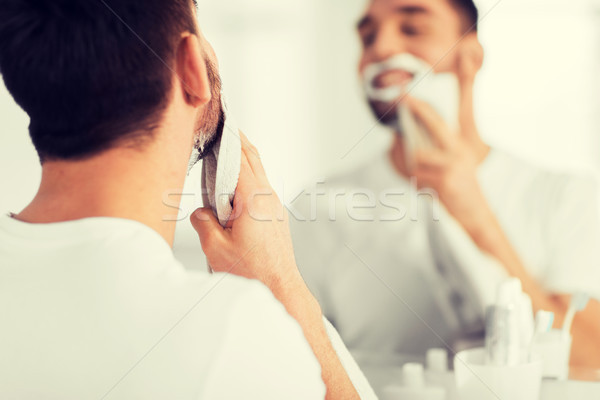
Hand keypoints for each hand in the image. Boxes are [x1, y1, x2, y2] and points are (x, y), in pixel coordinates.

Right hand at [191, 132, 299, 291]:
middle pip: (253, 159)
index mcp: (254, 199)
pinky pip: (260, 190)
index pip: (240, 158)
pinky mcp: (275, 218)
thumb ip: (203, 223)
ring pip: (258, 173)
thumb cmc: (254, 273)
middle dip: (238, 141)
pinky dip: (247, 180)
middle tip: (223, 127)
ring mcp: (274, 207)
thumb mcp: (216, 248)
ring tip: (224, 155)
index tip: (220, 122)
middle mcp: (268, 198)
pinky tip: (233, 189)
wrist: (280, 289)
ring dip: (243, 161)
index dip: (229, 138)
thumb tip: (200, 213)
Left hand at [407, 40, 491, 230]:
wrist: (475, 214)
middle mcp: (459, 150)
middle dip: (418, 108)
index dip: (421, 106)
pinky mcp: (447, 179)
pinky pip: (419, 176)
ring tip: (420, 180)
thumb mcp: (447, 169)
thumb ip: (428, 155)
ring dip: (410, 167)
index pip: (438, 120)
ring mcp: (454, 163)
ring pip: (419, 154)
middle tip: (402, 97)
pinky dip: (417, 183)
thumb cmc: (456, 192)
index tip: (406, 94)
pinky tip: (426, 191)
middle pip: (435, 123)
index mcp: (458, 145)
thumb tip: (398, 144)